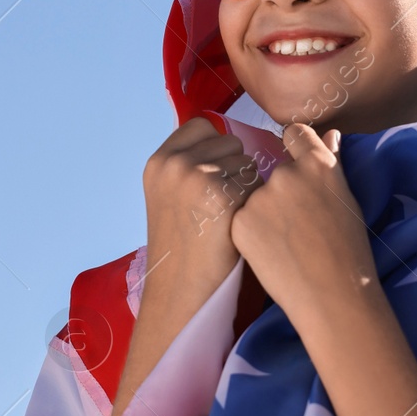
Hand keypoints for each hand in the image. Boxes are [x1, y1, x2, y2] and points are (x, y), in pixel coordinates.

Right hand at [139, 114, 261, 332]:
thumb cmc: (183, 247)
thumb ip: (187, 165)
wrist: (181, 290)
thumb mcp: (169, 195)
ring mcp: (196, 176)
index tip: (215, 176)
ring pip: (247, 162)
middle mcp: (174, 162)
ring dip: (248, 185)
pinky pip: (257, 185)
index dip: (217, 148)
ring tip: (227, 217)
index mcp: (159, 160)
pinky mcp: (221, 194)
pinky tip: (237, 226)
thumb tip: (228, 138)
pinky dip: (254, 204)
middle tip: (221, 204)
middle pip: (230, 142)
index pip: (202, 125)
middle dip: (235, 168)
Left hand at [230, 123, 376, 335]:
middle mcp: (287, 173)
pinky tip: (269, 252)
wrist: (330, 295)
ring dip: (261, 211)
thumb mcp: (346, 201)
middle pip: (271, 170)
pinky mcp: (240, 220)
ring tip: (282, 243)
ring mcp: (260, 197)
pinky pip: (240, 217)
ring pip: (253, 195)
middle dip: (277, 189)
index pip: (294, 134)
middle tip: (292, 223)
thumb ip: (331, 164)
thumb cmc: (348, 252)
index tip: (294, 167)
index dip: (292, 147)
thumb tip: (330, 135)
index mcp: (319, 164)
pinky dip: (249, 231)